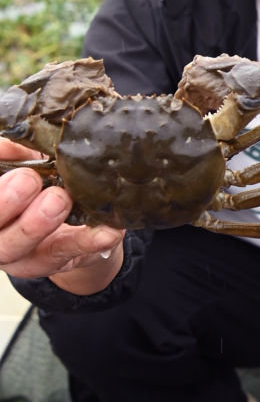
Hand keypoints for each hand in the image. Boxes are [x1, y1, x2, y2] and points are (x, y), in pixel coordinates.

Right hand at [0, 147, 124, 291]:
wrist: (69, 228)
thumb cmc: (37, 188)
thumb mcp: (22, 167)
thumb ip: (13, 154)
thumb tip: (12, 140)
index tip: (8, 160)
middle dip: (5, 203)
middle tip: (28, 179)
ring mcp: (21, 255)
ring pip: (21, 247)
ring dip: (38, 224)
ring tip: (60, 199)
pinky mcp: (54, 262)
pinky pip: (69, 253)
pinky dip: (89, 241)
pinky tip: (108, 230)